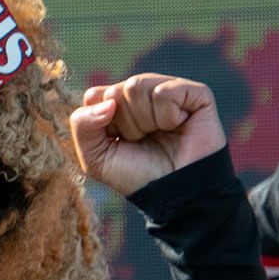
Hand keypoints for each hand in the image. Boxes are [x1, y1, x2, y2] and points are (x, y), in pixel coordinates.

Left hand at [70, 73, 226, 196]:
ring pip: (137, 86)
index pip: (95, 95)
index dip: (102, 122)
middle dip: (125, 123)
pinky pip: (165, 92)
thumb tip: (108, 102)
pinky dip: (167, 116)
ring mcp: (170, 91)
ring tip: (159, 133)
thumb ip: (82, 125)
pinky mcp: (196, 94)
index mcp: (118, 105)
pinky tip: (178, 126)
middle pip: (115, 90)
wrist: (176, 193)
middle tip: (142, 140)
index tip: (118, 141)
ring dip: (144, 120)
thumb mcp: (96, 157)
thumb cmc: (136, 175)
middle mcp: (143, 94)